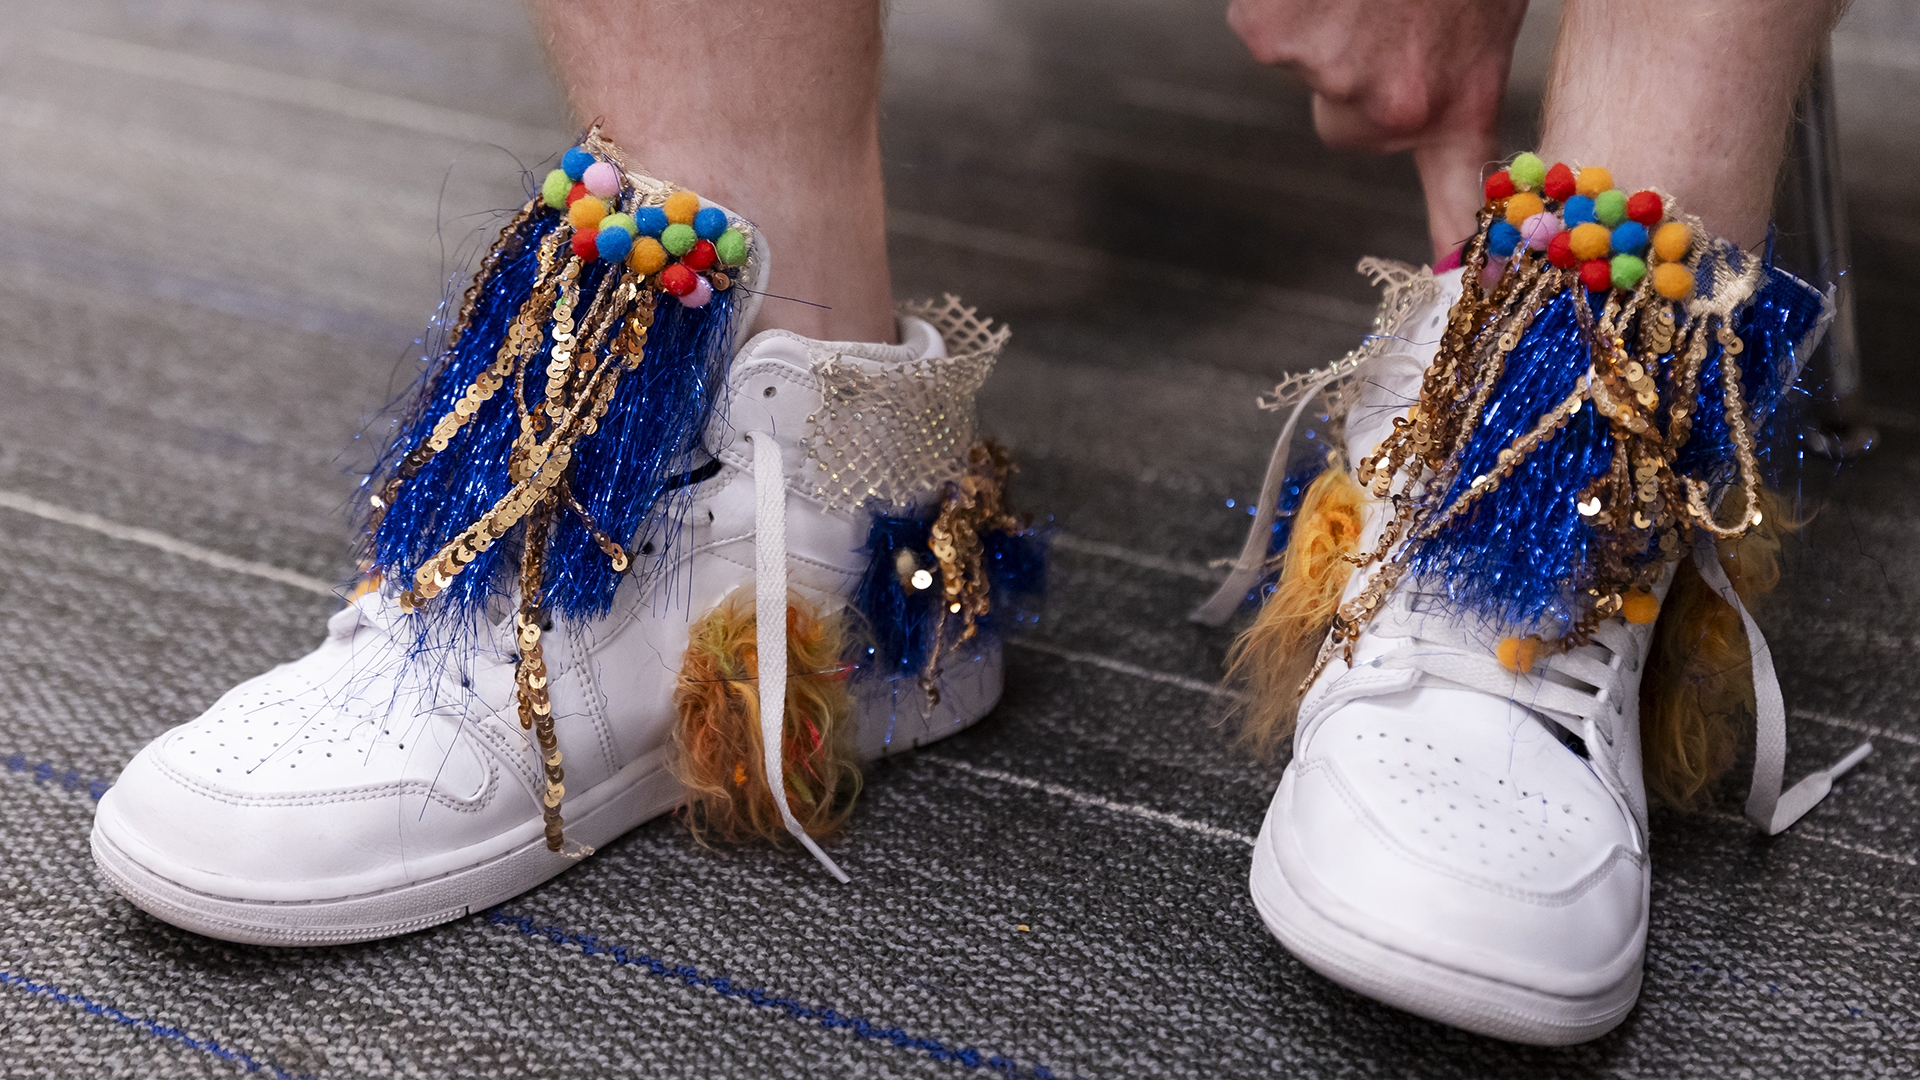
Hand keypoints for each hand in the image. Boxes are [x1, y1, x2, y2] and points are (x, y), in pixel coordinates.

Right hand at [1228, 0, 1528, 259]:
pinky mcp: (1271, 36)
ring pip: (1300, 62)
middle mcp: (1392, 109)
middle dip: (1355, 68)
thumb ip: (1466, 66)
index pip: (1459, 202)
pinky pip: (1262, 24)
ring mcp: (1327, 75)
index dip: (1455, 246)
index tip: (1465, 287)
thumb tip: (1437, 99)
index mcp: (1460, 102)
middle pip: (1344, 118)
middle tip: (1385, 10)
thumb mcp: (1489, 11)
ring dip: (1322, 19)